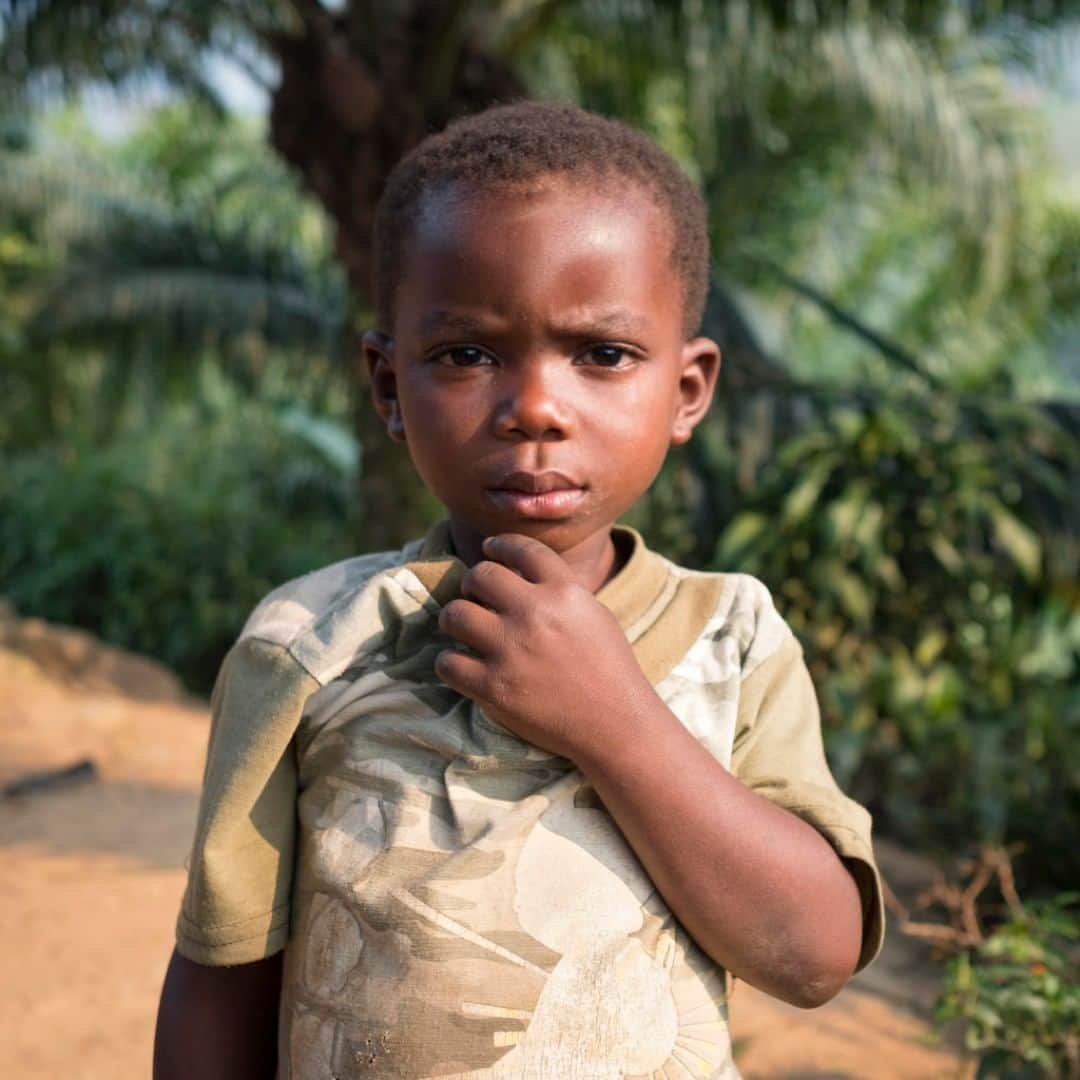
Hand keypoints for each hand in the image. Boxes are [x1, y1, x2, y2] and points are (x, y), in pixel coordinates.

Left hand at [434, 533, 652, 759]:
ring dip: (454, 618)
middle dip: (472, 583)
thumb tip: (517, 575)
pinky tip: (462, 665)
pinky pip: (448, 662)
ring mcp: (511, 650)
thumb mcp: (593, 614)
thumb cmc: (608, 668)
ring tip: (461, 627)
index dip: (500, 545)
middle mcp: (535, 614)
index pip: (521, 549)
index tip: (489, 549)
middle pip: (480, 576)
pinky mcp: (493, 687)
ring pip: (454, 614)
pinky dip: (450, 663)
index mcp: (564, 591)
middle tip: (474, 596)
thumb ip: (558, 590)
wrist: (616, 724)